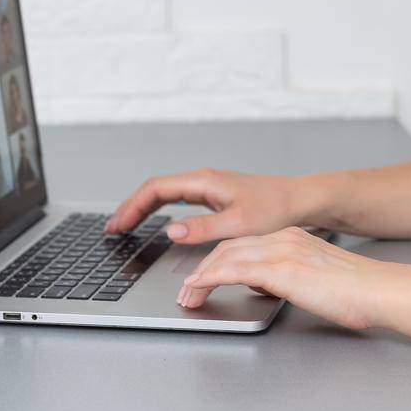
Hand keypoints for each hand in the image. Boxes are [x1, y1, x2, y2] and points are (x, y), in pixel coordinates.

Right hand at [104, 167, 316, 243]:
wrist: (298, 200)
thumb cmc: (275, 209)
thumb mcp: (238, 224)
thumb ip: (203, 228)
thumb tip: (170, 231)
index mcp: (204, 182)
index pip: (157, 189)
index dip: (133, 206)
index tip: (117, 225)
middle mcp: (203, 180)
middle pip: (156, 189)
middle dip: (131, 206)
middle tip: (112, 228)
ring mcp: (208, 187)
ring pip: (165, 193)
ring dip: (143, 207)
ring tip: (125, 225)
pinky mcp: (214, 196)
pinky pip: (177, 199)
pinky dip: (159, 209)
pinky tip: (155, 221)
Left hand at [176, 226, 388, 329]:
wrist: (377, 290)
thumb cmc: (355, 291)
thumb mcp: (314, 279)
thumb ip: (287, 277)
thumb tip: (265, 286)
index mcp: (291, 238)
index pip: (243, 244)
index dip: (217, 260)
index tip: (202, 277)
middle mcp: (283, 238)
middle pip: (229, 247)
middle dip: (202, 268)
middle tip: (187, 290)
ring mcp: (281, 251)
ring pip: (226, 257)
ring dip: (200, 277)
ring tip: (188, 296)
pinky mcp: (281, 269)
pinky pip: (234, 271)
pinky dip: (210, 278)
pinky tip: (199, 288)